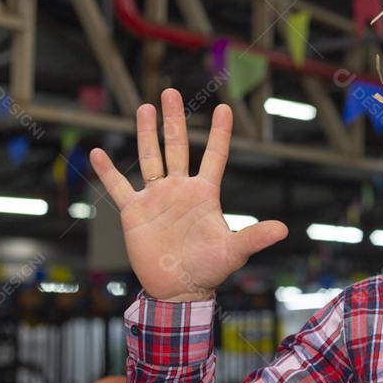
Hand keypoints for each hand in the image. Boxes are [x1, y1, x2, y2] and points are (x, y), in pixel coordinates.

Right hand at [89, 88, 288, 300]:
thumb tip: (284, 230)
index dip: (220, 133)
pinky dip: (107, 171)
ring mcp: (157, 198)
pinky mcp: (135, 212)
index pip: (215, 156)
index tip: (223, 108)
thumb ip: (254, 237)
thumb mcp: (233, 252)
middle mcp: (180, 190)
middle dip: (174, 120)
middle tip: (169, 92)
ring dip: (147, 134)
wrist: (178, 290)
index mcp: (205, 194)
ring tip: (144, 108)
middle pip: (178, 147)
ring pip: (150, 158)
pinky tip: (97, 152)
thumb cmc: (209, 270)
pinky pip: (119, 187)